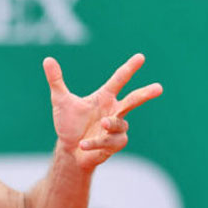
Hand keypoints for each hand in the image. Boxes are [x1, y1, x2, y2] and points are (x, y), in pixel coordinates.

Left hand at [44, 53, 162, 170]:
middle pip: (133, 100)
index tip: (141, 57)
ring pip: (120, 124)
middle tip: (159, 88)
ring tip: (103, 124)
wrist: (69, 150)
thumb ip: (56, 80)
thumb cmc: (68, 124)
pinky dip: (96, 143)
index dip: (129, 68)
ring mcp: (116, 128)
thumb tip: (47, 59)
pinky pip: (110, 141)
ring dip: (111, 125)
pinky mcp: (115, 144)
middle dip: (145, 94)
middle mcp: (114, 111)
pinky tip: (84, 145)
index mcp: (104, 97)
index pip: (119, 79)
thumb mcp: (61, 100)